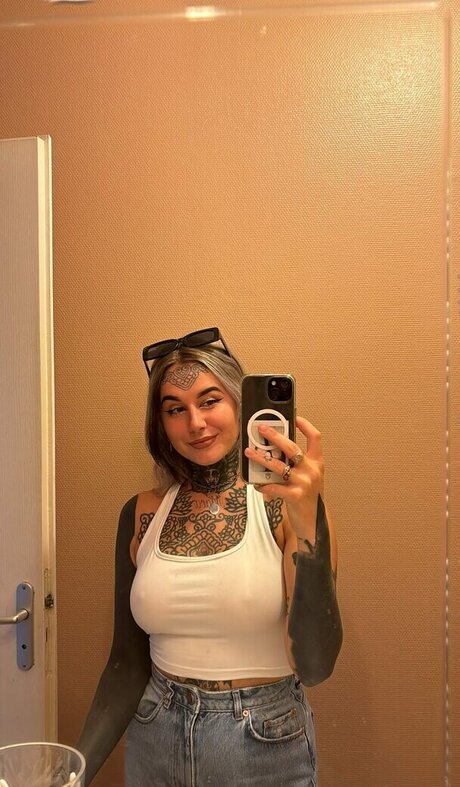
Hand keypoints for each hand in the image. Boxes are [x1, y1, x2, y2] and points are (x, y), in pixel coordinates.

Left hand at [244, 416, 324, 539]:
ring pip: (278, 466)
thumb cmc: (308, 496)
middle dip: (274, 436)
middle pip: (292, 447)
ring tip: (248, 452)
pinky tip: (255, 483)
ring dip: (261, 458)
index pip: (315, 437)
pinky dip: (263, 485)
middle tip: (261, 429)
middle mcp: (312, 470)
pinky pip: (274, 487)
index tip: (294, 417)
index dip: (305, 425)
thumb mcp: (309, 476)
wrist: (315, 521)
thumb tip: (275, 449)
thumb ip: (298, 463)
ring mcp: (304, 483)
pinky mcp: (295, 496)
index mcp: (317, 462)